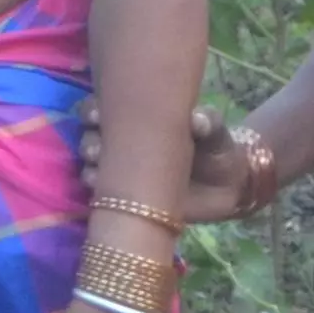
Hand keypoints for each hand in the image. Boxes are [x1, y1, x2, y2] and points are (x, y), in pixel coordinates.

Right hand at [98, 104, 262, 226]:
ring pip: (91, 167)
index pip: (104, 111)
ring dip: (90, 169)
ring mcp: (121, 174)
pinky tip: (104, 193)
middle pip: (90, 138)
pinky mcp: (125, 201)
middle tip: (97, 149)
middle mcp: (122, 146)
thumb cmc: (215, 151)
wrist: (224, 188)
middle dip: (89, 142)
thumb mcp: (215, 133)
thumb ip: (208, 123)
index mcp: (138, 122)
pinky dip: (99, 193)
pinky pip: (103, 197)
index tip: (96, 116)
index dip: (93, 112)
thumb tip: (197, 118)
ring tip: (98, 174)